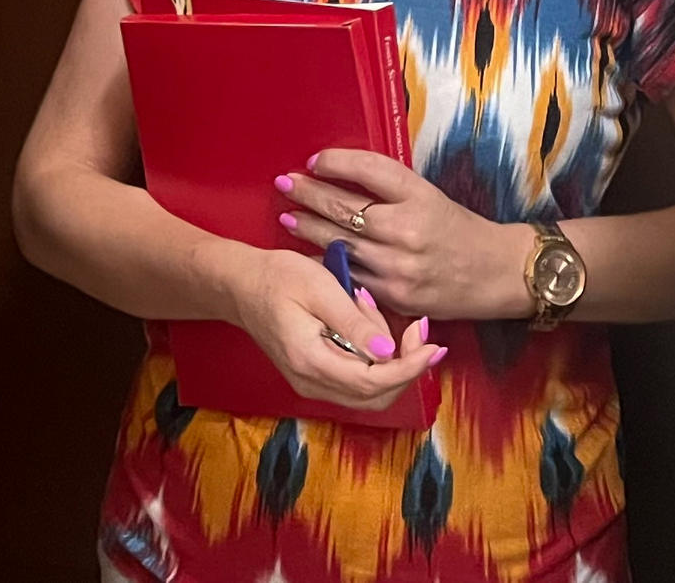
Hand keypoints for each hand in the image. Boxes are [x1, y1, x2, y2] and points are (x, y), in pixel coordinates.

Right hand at [223, 245, 446, 410]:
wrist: (240, 285)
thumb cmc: (278, 277)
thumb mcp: (319, 287)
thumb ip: (353, 322)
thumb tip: (388, 353)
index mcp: (311, 361)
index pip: (373, 382)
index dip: (410, 368)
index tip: (434, 346)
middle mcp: (312, 383)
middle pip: (376, 396)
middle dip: (408, 367)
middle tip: (421, 329)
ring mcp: (312, 384)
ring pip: (369, 392)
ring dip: (393, 363)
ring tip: (389, 319)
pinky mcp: (315, 377)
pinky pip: (357, 382)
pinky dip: (376, 361)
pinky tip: (373, 328)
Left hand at [277, 149, 531, 321]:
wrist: (497, 274)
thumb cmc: (460, 230)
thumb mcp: (430, 196)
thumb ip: (390, 189)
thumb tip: (341, 176)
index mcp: (419, 195)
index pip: (367, 169)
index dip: (335, 162)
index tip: (314, 160)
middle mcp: (407, 229)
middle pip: (344, 207)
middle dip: (308, 194)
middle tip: (285, 183)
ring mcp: (398, 266)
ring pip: (340, 244)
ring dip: (308, 230)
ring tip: (287, 218)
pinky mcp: (394, 296)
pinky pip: (352, 276)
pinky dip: (328, 263)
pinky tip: (309, 255)